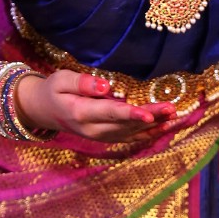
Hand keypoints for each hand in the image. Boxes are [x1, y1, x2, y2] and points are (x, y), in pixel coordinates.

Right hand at [17, 69, 176, 145]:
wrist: (44, 111)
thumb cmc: (54, 90)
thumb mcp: (61, 79)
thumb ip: (82, 83)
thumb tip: (106, 86)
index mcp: (81, 113)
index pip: (110, 113)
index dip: (130, 114)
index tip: (148, 113)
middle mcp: (93, 129)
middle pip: (126, 124)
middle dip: (151, 117)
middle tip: (172, 109)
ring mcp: (100, 136)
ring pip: (131, 132)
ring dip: (154, 125)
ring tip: (174, 114)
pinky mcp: (106, 137)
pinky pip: (130, 137)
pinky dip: (148, 133)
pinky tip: (165, 126)